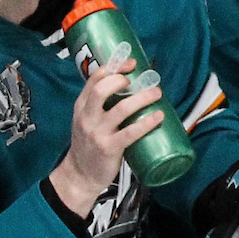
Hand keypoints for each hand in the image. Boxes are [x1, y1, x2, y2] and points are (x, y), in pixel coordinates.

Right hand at [50, 67, 161, 214]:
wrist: (80, 174)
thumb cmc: (89, 144)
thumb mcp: (87, 120)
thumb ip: (101, 105)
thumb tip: (131, 87)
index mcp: (81, 106)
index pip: (94, 79)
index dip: (114, 67)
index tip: (131, 63)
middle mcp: (87, 117)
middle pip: (102, 90)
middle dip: (123, 80)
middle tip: (141, 80)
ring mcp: (97, 132)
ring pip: (121, 109)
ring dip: (142, 98)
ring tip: (156, 93)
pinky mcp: (109, 148)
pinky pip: (131, 132)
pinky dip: (147, 123)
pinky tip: (159, 116)